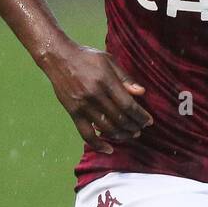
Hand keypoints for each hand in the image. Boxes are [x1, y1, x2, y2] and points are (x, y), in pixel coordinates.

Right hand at [44, 40, 153, 155]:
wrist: (58, 58)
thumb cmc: (87, 57)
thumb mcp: (109, 61)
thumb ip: (125, 78)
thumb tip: (141, 93)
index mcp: (105, 81)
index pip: (128, 105)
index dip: (140, 116)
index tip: (148, 121)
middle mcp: (94, 95)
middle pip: (119, 119)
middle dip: (133, 127)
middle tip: (140, 129)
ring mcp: (83, 106)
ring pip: (106, 128)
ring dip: (121, 135)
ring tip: (130, 135)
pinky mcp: (73, 113)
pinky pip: (86, 134)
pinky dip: (98, 144)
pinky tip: (109, 149)